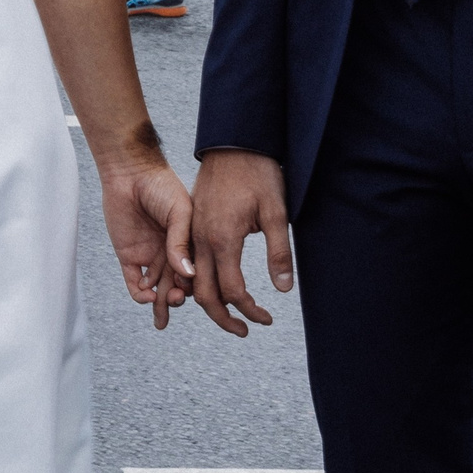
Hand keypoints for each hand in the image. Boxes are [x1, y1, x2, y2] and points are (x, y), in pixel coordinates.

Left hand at [99, 158, 194, 328]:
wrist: (130, 172)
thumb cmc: (161, 186)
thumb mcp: (180, 212)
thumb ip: (181, 242)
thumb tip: (187, 273)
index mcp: (188, 243)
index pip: (194, 273)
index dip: (195, 286)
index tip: (194, 290)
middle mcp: (170, 253)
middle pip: (176, 287)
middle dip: (178, 299)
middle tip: (176, 300)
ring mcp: (149, 256)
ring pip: (157, 290)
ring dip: (160, 303)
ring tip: (162, 309)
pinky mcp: (128, 257)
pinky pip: (134, 283)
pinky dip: (140, 294)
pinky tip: (146, 295)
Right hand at [190, 148, 293, 335]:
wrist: (233, 142)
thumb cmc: (257, 174)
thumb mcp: (276, 212)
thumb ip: (279, 253)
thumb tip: (282, 290)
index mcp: (223, 238)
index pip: (232, 290)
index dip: (250, 310)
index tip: (266, 319)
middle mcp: (201, 240)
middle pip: (204, 294)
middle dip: (223, 319)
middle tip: (245, 331)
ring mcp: (193, 232)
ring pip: (194, 281)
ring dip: (211, 303)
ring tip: (232, 315)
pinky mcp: (191, 225)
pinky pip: (190, 264)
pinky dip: (200, 283)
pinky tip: (218, 286)